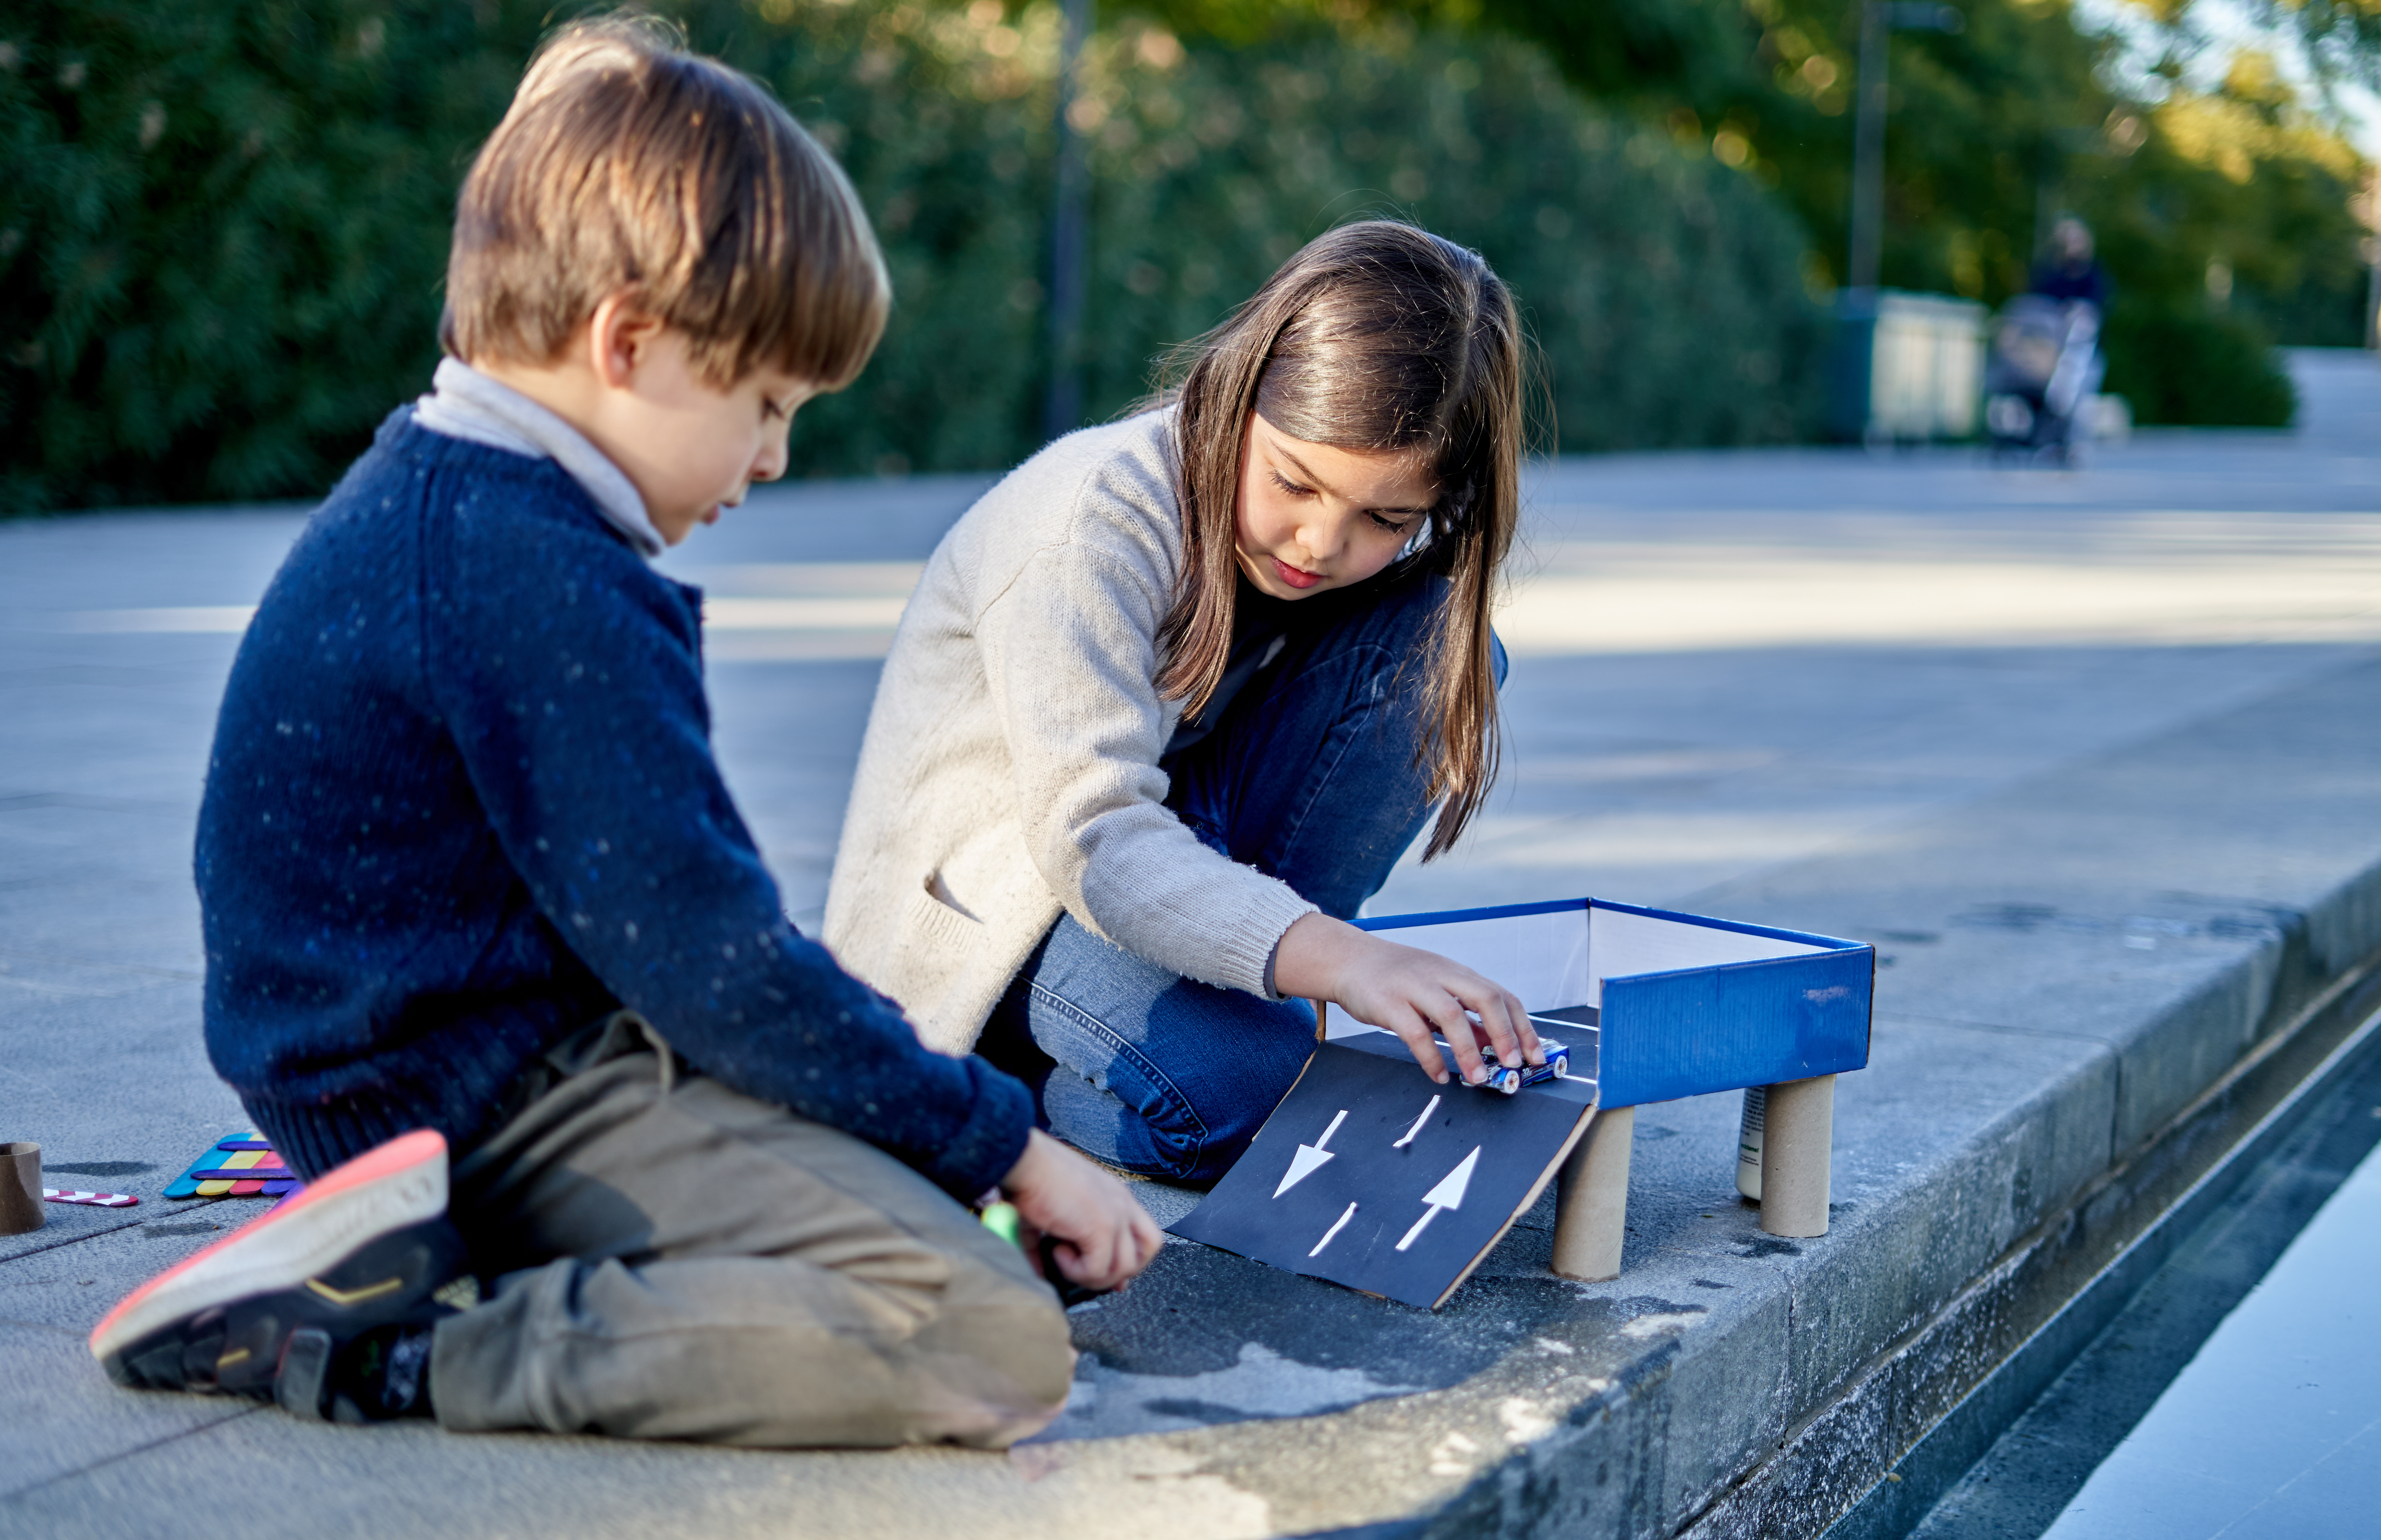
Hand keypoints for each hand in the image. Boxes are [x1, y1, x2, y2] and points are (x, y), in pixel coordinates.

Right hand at [1001, 1130, 1163, 1293]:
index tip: (1110, 1275)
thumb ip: (1060, 1241)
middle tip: (1088, 1273)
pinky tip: (1057, 1252)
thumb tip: (1045, 1271)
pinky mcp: (1101, 1228)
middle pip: (1146, 1252)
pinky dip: (1074, 1271)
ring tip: (1064, 1258)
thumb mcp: (1057, 1211)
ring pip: (1124, 1268)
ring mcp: (1116, 1216)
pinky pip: (1097, 1270)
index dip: (1129, 1260)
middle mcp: (1122, 1204)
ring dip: (1091, 1275)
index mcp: (1115, 1196)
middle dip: (1118, 1272)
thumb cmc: (1036, 1176)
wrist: (1026, 1162)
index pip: (1143, 1235)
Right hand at [1273, 912, 1539, 1086]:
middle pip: (1485, 997)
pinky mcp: (1388, 1001)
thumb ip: (1466, 1015)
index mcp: (1458, 973)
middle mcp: (1442, 975)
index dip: (1523, 1027)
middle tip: (1513, 1066)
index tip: (1535, 1056)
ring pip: (1451, 1014)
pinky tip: (1438, 1075)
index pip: (1502, 995)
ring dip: (1469, 1049)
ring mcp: (1414, 986)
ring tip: (1477, 1079)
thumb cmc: (1397, 978)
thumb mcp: (1437, 989)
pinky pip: (1414, 1031)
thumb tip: (1498, 1044)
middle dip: (1505, 1034)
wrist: (1349, 959)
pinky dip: (1430, 1056)